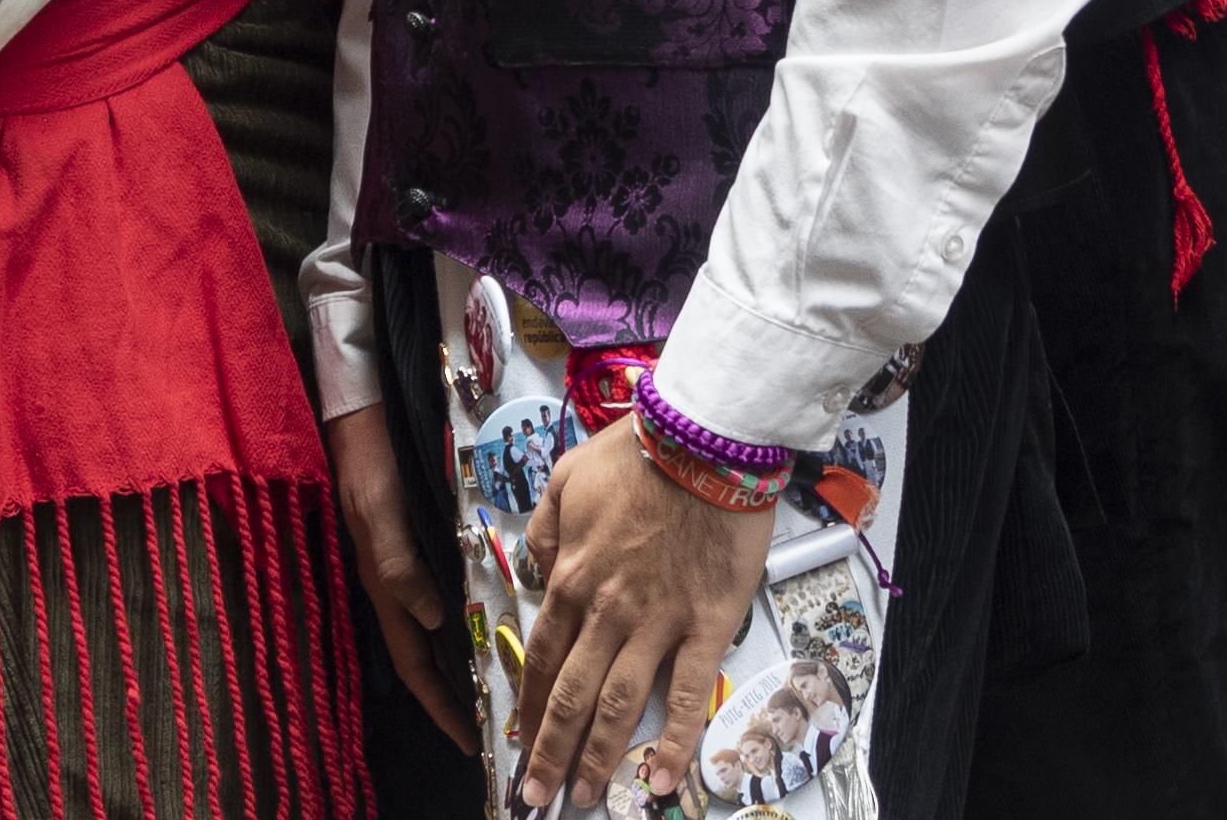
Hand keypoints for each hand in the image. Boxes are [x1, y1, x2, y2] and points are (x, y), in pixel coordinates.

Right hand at [327, 403, 475, 752]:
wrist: (361, 417)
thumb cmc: (369, 463)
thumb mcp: (381, 512)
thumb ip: (400, 566)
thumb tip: (433, 623)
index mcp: (385, 587)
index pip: (414, 664)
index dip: (439, 705)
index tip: (469, 742)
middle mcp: (397, 585)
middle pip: (426, 657)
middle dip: (454, 695)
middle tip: (494, 724)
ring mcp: (407, 565)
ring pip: (436, 632)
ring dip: (461, 662)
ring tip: (499, 685)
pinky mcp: (418, 543)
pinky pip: (443, 597)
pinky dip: (464, 621)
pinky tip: (490, 620)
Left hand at [509, 422, 767, 810]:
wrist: (705, 441)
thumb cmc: (637, 454)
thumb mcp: (567, 479)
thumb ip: (546, 528)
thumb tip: (538, 569)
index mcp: (572, 576)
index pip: (541, 655)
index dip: (530, 704)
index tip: (521, 741)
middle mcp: (606, 610)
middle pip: (571, 693)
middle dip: (551, 751)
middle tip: (540, 798)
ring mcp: (656, 622)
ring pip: (617, 704)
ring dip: (598, 757)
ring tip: (586, 797)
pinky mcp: (705, 626)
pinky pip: (687, 694)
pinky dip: (673, 742)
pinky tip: (661, 780)